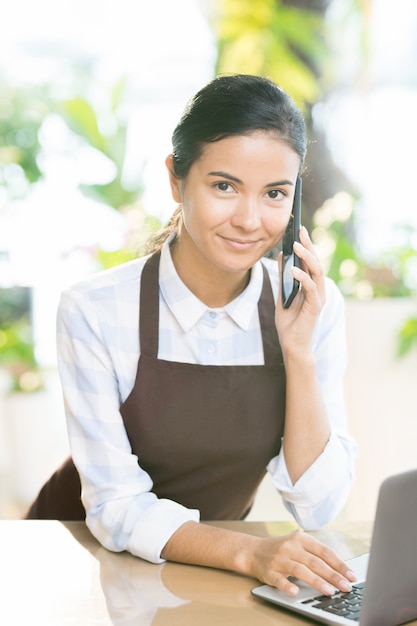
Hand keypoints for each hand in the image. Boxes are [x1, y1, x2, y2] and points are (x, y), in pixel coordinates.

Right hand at [251, 530, 355, 595]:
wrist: (253, 551)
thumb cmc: (281, 549)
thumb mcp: (298, 544)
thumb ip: (316, 553)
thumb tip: (342, 569)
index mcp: (301, 539)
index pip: (324, 551)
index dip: (339, 564)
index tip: (351, 575)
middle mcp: (291, 547)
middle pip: (315, 562)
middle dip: (333, 575)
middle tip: (346, 587)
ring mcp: (280, 559)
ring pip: (301, 570)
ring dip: (316, 581)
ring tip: (329, 591)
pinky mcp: (269, 571)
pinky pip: (279, 579)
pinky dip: (287, 585)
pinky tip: (295, 591)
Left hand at [276, 226, 325, 356]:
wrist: (292, 345)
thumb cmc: (289, 323)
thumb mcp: (282, 295)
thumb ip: (284, 278)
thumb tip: (281, 257)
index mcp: (310, 285)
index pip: (310, 261)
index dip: (305, 244)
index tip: (298, 229)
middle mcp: (317, 289)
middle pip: (315, 262)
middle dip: (308, 245)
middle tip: (300, 230)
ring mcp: (318, 297)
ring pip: (316, 272)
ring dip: (307, 257)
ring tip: (296, 245)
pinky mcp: (315, 307)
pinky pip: (310, 288)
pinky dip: (302, 277)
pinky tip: (293, 268)